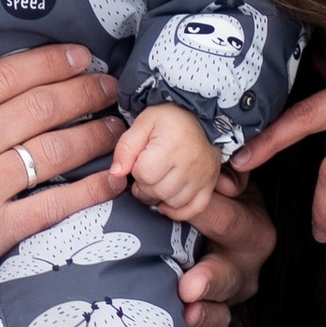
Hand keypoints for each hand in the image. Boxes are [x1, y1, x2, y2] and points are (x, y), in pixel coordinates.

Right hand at [0, 45, 121, 326]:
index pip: (2, 77)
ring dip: (94, 135)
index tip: (76, 55)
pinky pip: (53, 206)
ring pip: (54, 150)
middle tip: (110, 85)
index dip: (47, 63)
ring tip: (121, 127)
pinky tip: (112, 181)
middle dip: (82, 91)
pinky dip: (87, 192)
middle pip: (39, 107)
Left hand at [108, 100, 220, 221]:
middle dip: (145, 184)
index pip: (144, 174)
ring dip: (159, 196)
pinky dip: (179, 210)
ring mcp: (202, 176)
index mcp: (171, 147)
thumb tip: (116, 173)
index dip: (136, 170)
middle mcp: (189, 164)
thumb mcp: (143, 123)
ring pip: (173, 202)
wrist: (201, 116)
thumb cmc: (170, 118)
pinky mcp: (210, 184)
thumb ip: (125, 148)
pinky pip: (195, 208)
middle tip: (146, 171)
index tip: (139, 160)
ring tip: (157, 181)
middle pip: (157, 191)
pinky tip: (167, 202)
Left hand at [177, 171, 273, 326]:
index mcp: (250, 225)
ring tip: (187, 315)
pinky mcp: (217, 314)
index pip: (225, 218)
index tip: (162, 207)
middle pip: (228, 273)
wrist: (221, 227)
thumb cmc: (215, 198)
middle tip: (189, 286)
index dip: (194, 214)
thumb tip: (215, 175)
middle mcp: (245, 262)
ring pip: (221, 309)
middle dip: (209, 280)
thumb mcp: (222, 181)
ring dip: (203, 315)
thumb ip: (218, 174)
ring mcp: (231, 293)